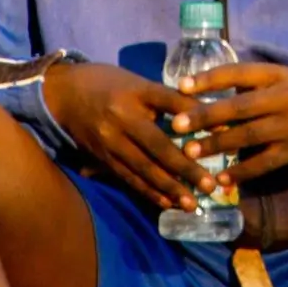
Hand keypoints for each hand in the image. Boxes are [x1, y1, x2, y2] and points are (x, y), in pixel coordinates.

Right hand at [43, 63, 216, 211]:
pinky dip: (149, 192)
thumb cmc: (111, 84)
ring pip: (143, 168)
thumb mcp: (139, 83)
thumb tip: (206, 116)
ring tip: (191, 203)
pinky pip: (128, 178)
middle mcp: (123, 117)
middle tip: (210, 185)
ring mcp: (111, 140)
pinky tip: (167, 202)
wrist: (64, 93)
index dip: (196, 116)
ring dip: (169, 188)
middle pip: (159, 145)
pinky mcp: (103, 157)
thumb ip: (169, 100)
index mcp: (137, 92)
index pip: (171, 102)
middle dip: (186, 168)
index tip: (222, 131)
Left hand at [171, 64, 287, 184]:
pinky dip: (242, 172)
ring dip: (216, 145)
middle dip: (205, 115)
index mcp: (278, 74)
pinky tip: (222, 180)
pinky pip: (264, 163)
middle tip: (176, 124)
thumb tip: (213, 88)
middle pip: (238, 106)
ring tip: (190, 152)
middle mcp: (283, 97)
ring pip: (247, 136)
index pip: (238, 72)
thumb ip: (255, 82)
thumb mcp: (287, 76)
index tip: (181, 86)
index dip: (209, 79)